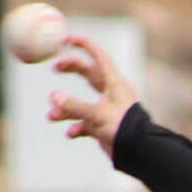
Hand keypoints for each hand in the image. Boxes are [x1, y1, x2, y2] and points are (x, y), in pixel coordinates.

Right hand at [46, 34, 139, 158]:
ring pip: (82, 102)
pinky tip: (70, 133)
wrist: (139, 153)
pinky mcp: (104, 126)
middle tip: (54, 68)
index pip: (98, 56)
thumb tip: (54, 97)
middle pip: (88, 74)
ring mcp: (107, 109)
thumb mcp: (97, 116)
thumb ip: (74, 107)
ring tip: (52, 115)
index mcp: (114, 83)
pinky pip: (85, 123)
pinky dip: (76, 127)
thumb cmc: (124, 129)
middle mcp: (111, 93)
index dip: (83, 45)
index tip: (66, 39)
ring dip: (66, 108)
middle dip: (71, 69)